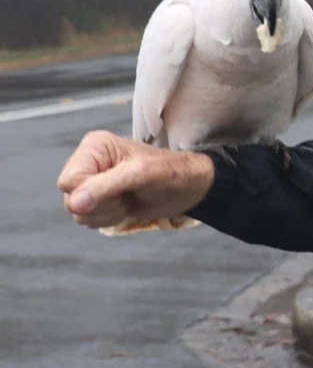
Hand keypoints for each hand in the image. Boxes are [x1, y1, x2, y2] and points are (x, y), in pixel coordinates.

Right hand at [57, 131, 214, 229]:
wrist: (188, 188)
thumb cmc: (169, 172)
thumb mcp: (140, 175)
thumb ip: (105, 187)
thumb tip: (75, 204)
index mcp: (94, 147)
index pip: (68, 181)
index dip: (89, 194)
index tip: (118, 190)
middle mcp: (88, 163)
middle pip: (70, 199)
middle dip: (100, 205)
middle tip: (125, 195)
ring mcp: (92, 183)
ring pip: (77, 212)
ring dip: (106, 213)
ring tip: (128, 199)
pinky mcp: (98, 199)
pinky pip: (87, 219)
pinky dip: (108, 219)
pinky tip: (125, 207)